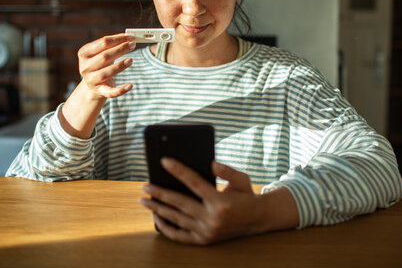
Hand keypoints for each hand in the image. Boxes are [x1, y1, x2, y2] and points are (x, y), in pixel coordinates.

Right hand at [77, 33, 135, 99]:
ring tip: (131, 60)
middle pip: (104, 56)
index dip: (118, 39)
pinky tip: (130, 85)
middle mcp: (85, 67)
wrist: (93, 84)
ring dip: (119, 66)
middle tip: (133, 45)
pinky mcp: (100, 91)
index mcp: (84, 53)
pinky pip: (110, 92)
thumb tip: (129, 37)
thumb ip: (113, 44)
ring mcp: (91, 80)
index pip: (103, 42)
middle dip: (120, 49)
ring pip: (106, 73)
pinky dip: (121, 90)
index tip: (131, 37)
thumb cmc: (101, 64)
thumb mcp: (102, 53)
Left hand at [139, 158, 264, 244]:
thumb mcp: (242, 179)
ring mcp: (207, 232)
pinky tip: (156, 217)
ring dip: (158, 209)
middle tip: (145, 185)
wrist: (257, 219)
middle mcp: (212, 218)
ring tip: (144, 200)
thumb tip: (211, 163)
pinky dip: (166, 228)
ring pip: (176, 219)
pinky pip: (180, 236)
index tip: (164, 161)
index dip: (179, 170)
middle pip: (179, 203)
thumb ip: (227, 171)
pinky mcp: (204, 241)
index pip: (194, 182)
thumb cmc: (246, 196)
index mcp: (221, 201)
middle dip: (160, 193)